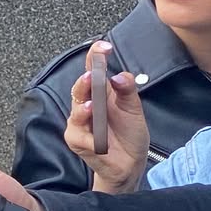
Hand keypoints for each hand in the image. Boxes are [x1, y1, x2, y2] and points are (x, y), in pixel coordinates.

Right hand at [64, 44, 147, 193]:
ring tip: (92, 107)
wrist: (129, 163)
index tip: (103, 47)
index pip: (93, 69)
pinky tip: (101, 140)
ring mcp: (79, 123)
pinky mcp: (76, 140)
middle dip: (85, 82)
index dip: (95, 57)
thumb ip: (128, 90)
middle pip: (80, 88)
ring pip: (76, 112)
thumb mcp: (134, 108)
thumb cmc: (129, 134)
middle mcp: (87, 105)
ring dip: (84, 109)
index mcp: (101, 92)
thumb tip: (120, 76)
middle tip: (92, 76)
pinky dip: (92, 138)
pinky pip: (80, 136)